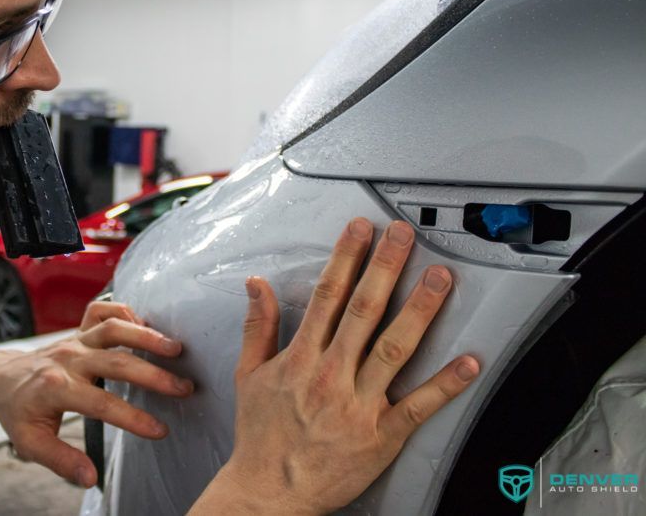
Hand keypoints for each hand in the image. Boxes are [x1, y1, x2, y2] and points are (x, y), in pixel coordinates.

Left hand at [0, 301, 192, 487]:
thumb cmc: (18, 412)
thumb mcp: (30, 442)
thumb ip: (61, 460)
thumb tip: (90, 477)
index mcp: (56, 388)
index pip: (102, 403)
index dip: (133, 418)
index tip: (160, 430)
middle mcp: (69, 359)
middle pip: (117, 362)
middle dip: (154, 375)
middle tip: (184, 388)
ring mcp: (75, 340)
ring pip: (114, 329)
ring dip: (147, 336)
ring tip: (176, 349)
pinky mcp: (78, 330)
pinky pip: (100, 311)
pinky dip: (124, 311)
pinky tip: (145, 323)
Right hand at [192, 218, 479, 514]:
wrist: (269, 492)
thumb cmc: (261, 436)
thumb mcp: (248, 376)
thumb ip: (258, 326)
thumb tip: (257, 285)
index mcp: (300, 358)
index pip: (327, 296)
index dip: (346, 258)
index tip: (360, 230)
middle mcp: (331, 374)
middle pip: (364, 311)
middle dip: (385, 267)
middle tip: (403, 236)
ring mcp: (358, 404)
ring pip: (395, 348)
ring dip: (420, 310)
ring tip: (439, 278)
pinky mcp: (382, 435)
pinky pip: (419, 405)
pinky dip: (446, 383)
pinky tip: (470, 361)